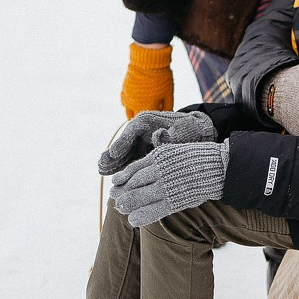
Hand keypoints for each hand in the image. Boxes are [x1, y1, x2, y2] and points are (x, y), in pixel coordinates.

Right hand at [98, 110, 217, 175]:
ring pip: (122, 153)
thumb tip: (158, 136)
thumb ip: (170, 136)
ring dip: (113, 162)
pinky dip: (120, 167)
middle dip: (112, 154)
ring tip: (103, 172)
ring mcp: (137, 142)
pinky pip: (127, 160)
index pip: (131, 131)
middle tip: (102, 166)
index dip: (121, 143)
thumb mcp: (183, 132)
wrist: (196, 134)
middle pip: (122, 143)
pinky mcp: (139, 152)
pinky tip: (113, 177)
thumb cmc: (190, 132)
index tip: (114, 154)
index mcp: (147, 121)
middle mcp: (138, 131)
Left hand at [110, 141, 227, 226]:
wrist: (218, 167)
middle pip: (132, 184)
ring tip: (121, 209)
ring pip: (138, 198)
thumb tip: (136, 173)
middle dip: (121, 193)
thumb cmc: (195, 159)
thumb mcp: (172, 153)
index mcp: (158, 157)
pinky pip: (152, 211)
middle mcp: (159, 171)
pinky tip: (133, 220)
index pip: (132, 170)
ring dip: (127, 205)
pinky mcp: (174, 201)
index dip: (121, 179)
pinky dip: (140, 216)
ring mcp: (166, 186)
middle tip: (114, 198)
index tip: (115, 184)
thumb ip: (155, 161)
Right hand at [120, 43, 173, 118]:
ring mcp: (127, 100)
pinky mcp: (123, 92)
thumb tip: (168, 115)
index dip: (156, 120)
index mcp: (148, 108)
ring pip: (130, 114)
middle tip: (152, 115)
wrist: (148, 61)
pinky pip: (125, 104)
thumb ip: (168, 107)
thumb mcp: (168, 93)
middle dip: (145, 119)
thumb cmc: (161, 77)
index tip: (160, 118)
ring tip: (144, 108)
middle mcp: (135, 107)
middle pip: (139, 120)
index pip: (151, 121)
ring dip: (136, 113)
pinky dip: (130, 105)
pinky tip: (137, 100)